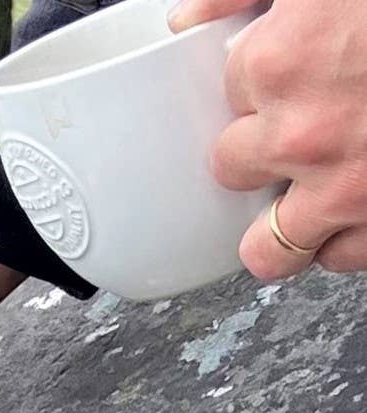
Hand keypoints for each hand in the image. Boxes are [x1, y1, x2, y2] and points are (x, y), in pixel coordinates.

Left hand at [170, 0, 366, 278]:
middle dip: (261, 151)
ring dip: (282, 224)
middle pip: (234, 169)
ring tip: (308, 197)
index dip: (260, 84)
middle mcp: (301, 135)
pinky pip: (339, 259)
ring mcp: (346, 189)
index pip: (229, 91)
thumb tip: (191, 18)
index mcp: (281, 62)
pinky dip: (343, 242)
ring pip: (271, 243)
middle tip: (301, 130)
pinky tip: (359, 209)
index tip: (287, 79)